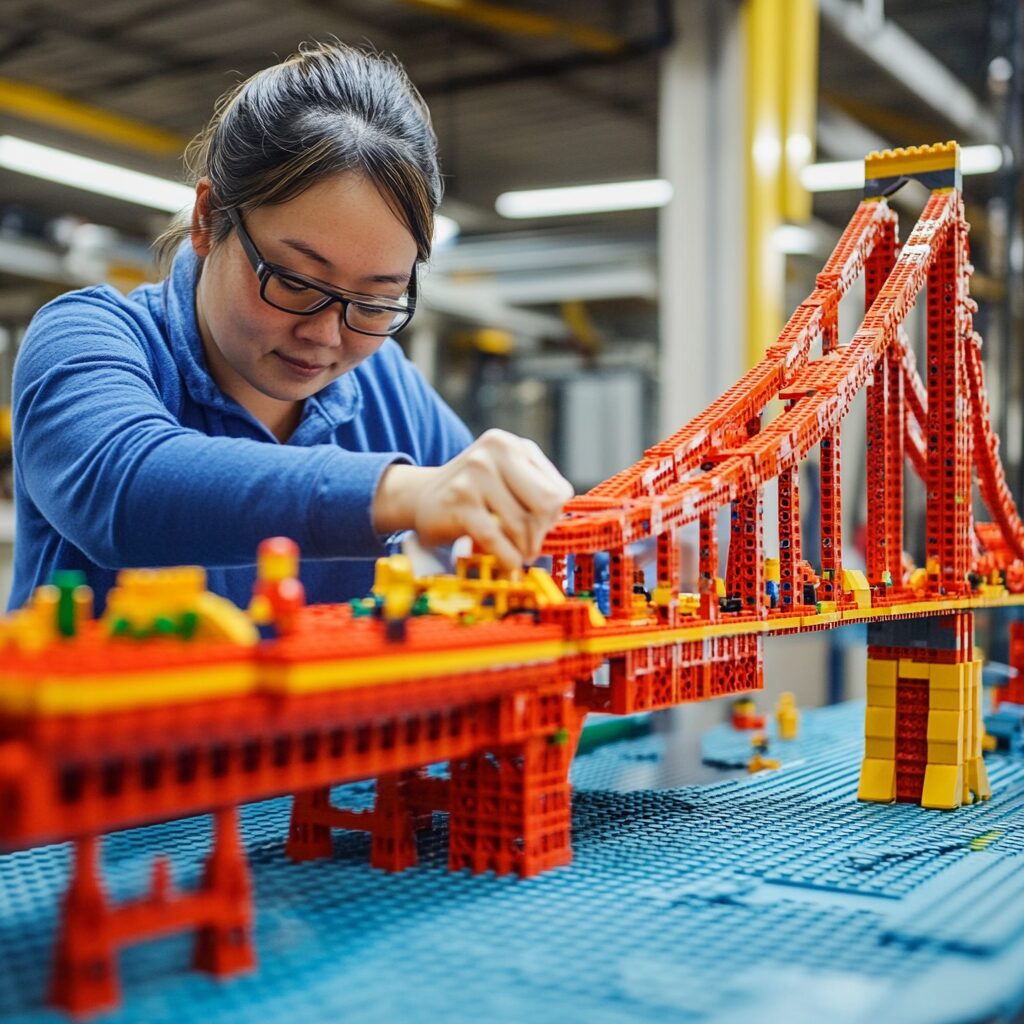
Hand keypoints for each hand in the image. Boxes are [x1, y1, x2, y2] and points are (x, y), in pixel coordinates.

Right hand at [372, 429, 573, 570]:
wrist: (419, 497)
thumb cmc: (473, 492)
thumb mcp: (505, 477)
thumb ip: (535, 490)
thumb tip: (564, 521)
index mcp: (510, 446)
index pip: (557, 491)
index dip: (553, 518)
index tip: (539, 529)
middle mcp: (493, 453)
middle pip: (546, 505)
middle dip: (541, 533)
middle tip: (530, 546)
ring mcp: (474, 475)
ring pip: (521, 525)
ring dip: (523, 549)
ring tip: (517, 554)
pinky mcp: (458, 502)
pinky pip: (496, 539)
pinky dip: (507, 559)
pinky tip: (508, 565)